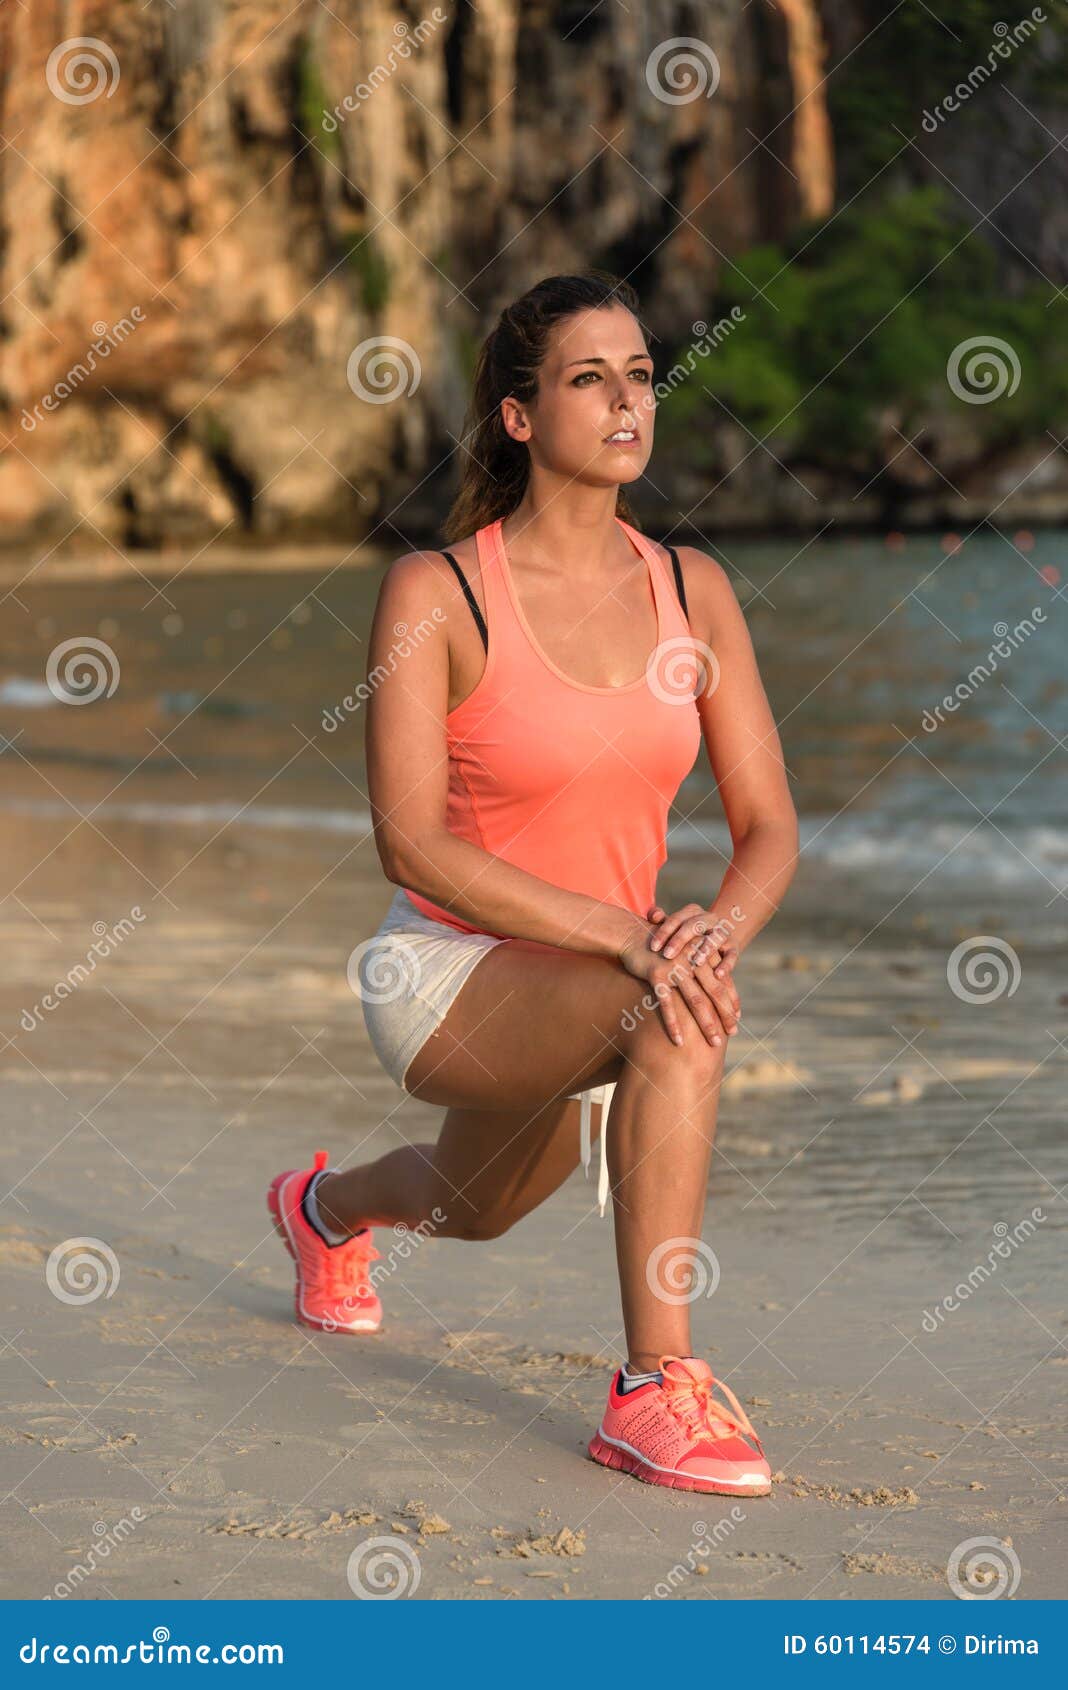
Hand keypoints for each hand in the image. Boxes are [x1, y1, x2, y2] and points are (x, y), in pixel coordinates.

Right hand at [617, 918, 739, 1048]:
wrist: (631, 934)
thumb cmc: (659, 947)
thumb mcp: (683, 953)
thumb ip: (698, 967)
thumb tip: (712, 988)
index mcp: (702, 955)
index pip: (723, 981)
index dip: (731, 1000)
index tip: (736, 1018)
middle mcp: (693, 960)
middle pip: (714, 992)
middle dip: (725, 1015)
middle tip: (733, 1033)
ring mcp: (675, 967)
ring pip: (696, 1000)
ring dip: (707, 1024)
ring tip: (714, 1042)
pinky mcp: (657, 974)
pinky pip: (667, 1004)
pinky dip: (673, 1024)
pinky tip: (679, 1041)